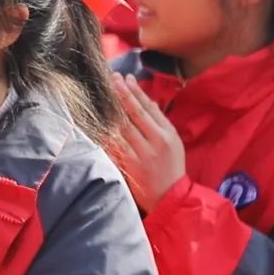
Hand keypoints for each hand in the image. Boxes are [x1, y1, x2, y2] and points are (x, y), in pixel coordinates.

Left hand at [112, 73, 185, 211]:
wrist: (169, 196)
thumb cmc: (171, 166)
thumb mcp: (174, 142)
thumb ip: (160, 121)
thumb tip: (146, 100)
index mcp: (167, 134)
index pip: (149, 108)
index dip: (136, 92)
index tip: (126, 78)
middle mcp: (155, 142)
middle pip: (135, 113)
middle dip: (123, 94)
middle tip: (112, 79)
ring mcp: (141, 154)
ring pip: (123, 127)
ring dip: (113, 109)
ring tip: (104, 94)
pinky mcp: (129, 165)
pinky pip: (115, 145)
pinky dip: (108, 132)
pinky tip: (100, 120)